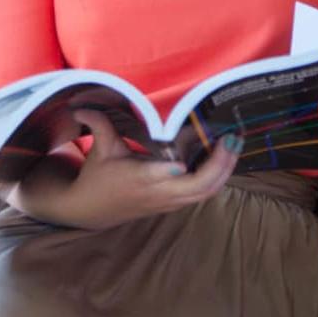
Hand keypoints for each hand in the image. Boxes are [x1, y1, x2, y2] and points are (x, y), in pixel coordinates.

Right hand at [13, 108, 240, 229]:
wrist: (91, 211)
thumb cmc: (97, 177)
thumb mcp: (100, 150)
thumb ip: (99, 125)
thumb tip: (83, 105)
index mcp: (140, 179)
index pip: (163, 177)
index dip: (178, 170)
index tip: (192, 155)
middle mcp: (159, 193)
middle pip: (199, 188)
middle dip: (220, 165)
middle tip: (232, 137)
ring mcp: (169, 201)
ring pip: (206, 193)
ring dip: (225, 171)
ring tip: (235, 144)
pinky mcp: (174, 204)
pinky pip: (203, 194)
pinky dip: (218, 177)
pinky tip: (225, 157)